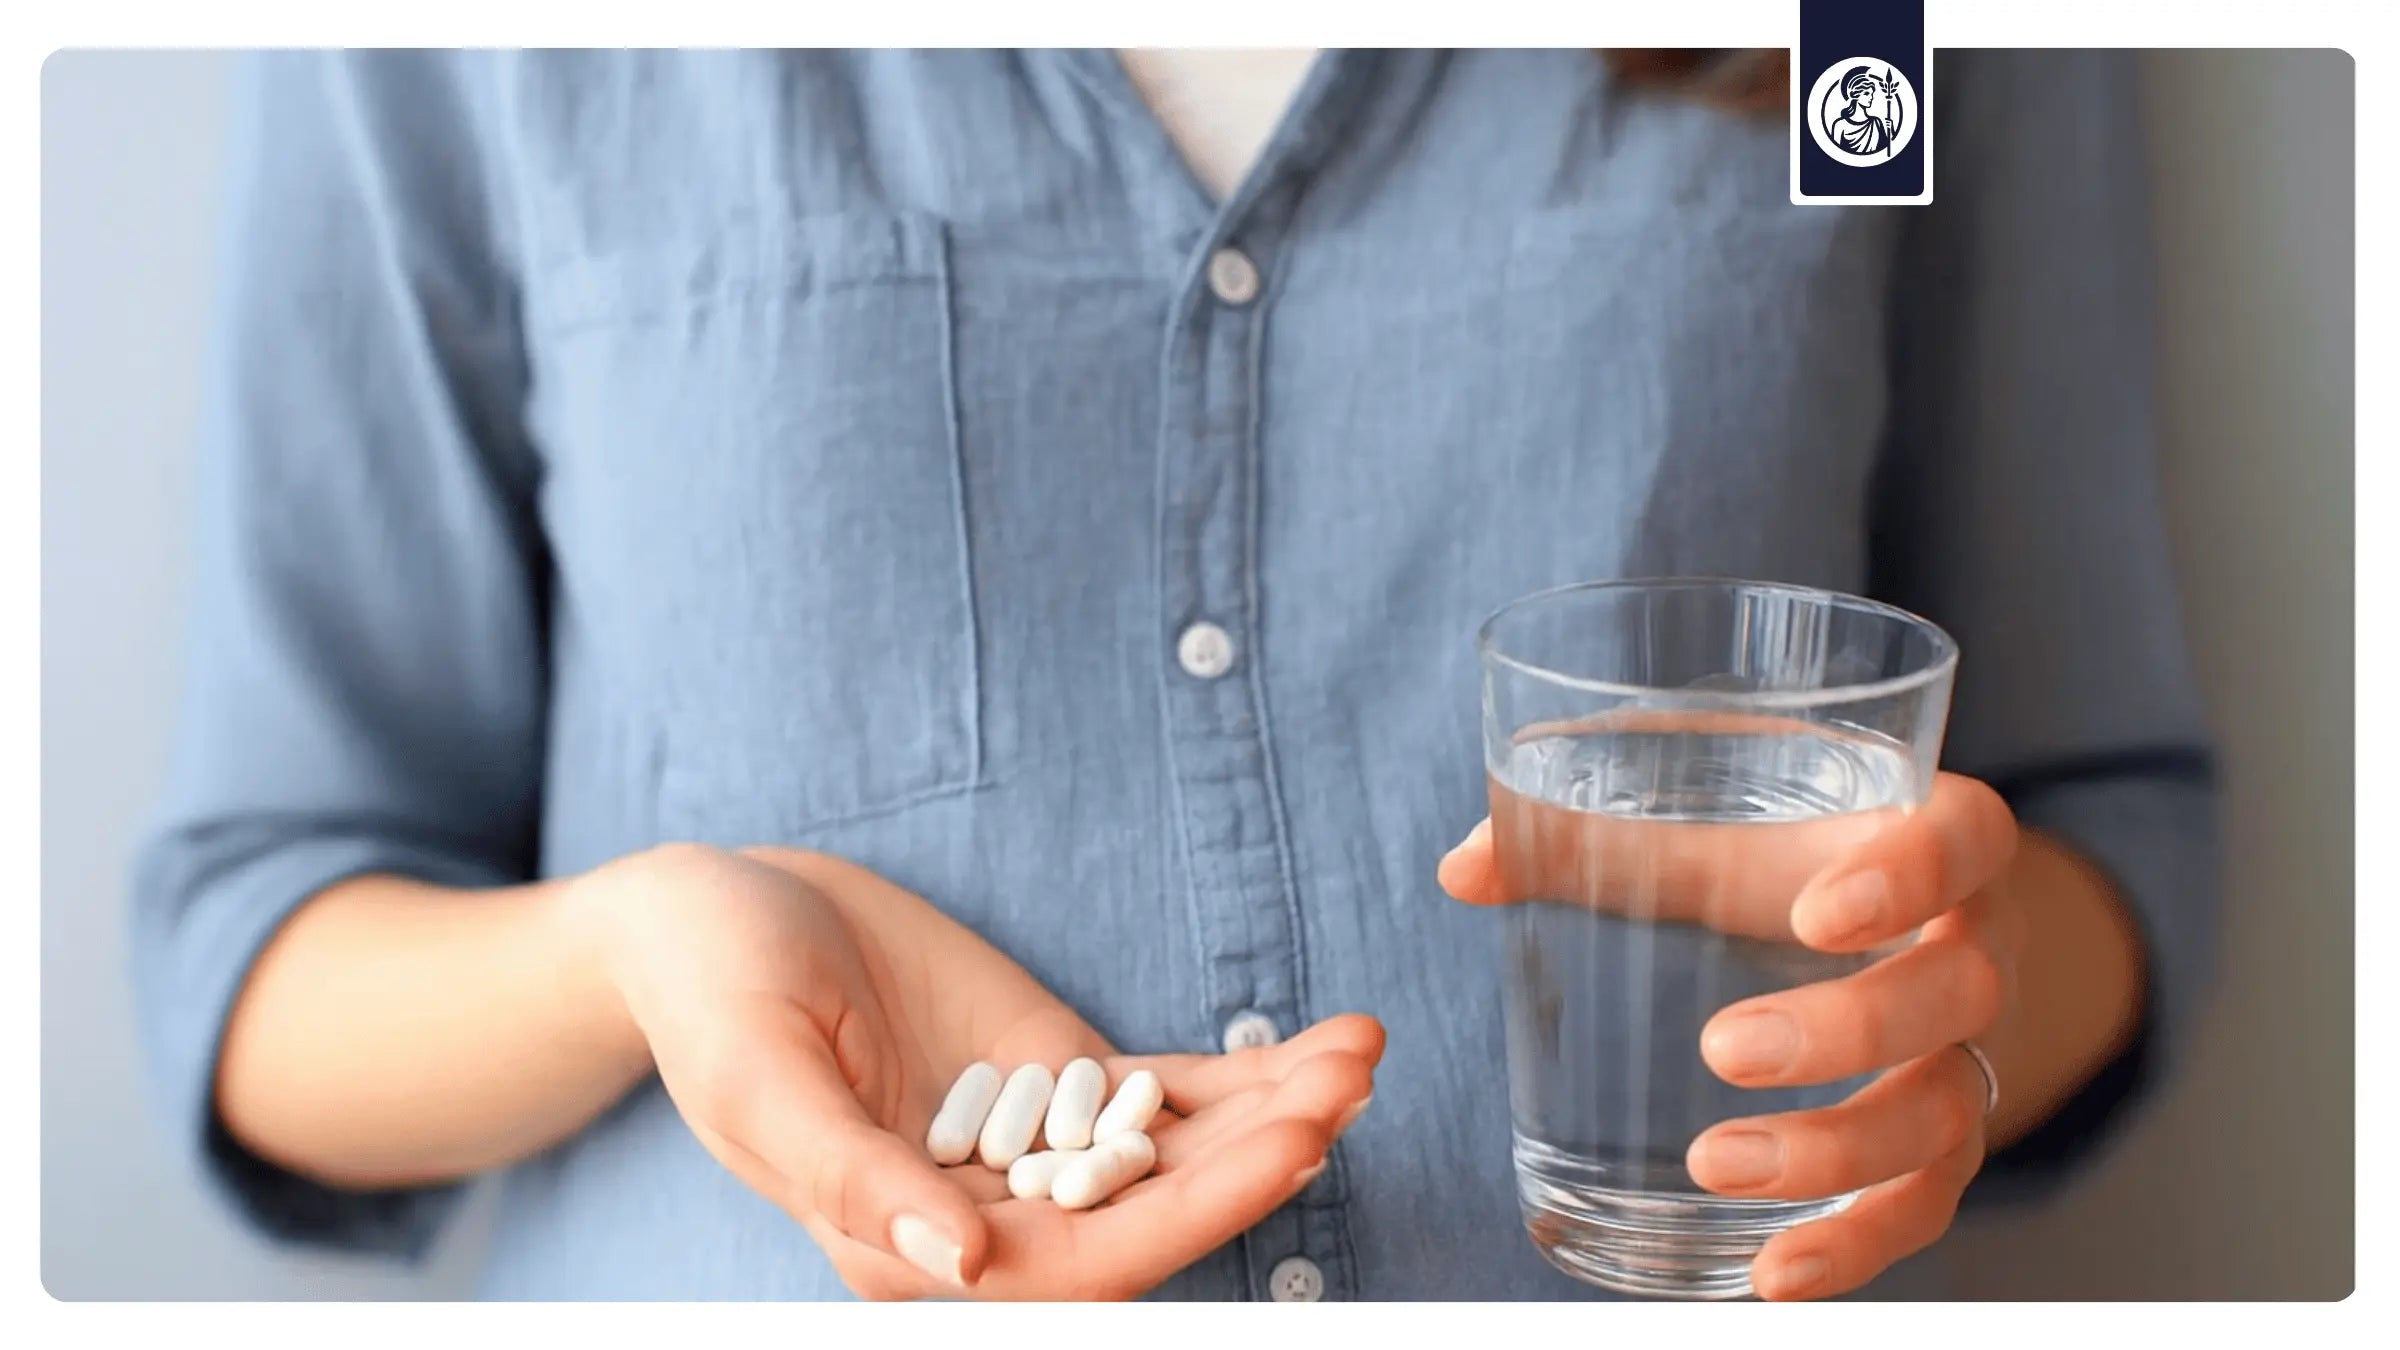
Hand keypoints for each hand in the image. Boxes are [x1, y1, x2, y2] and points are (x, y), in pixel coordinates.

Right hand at [567, 843, 1381, 1300]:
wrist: (714, 911)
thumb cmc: (711, 993)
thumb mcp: (759, 1078)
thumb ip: (855, 1178)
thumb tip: (965, 1262)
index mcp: (905, 1245)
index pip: (1076, 1262)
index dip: (1189, 1212)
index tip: (1284, 1147)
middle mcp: (986, 1216)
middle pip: (1149, 1210)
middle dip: (1256, 1155)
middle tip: (1345, 1085)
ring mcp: (1032, 1145)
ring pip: (1174, 1151)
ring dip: (1271, 1112)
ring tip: (1359, 1053)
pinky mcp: (1056, 1075)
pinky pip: (1165, 1090)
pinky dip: (1245, 1075)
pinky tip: (1321, 1050)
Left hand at [1438, 772, 2021, 1300]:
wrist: (1893, 910)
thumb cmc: (1789, 841)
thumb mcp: (1715, 809)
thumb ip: (1596, 827)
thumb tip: (1464, 866)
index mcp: (1938, 835)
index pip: (1964, 838)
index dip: (1909, 874)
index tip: (1817, 913)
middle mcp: (1979, 945)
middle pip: (1959, 990)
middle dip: (1851, 1029)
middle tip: (1725, 1048)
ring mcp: (1970, 1051)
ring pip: (1946, 1113)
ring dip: (1837, 1154)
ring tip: (1715, 1166)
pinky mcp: (1946, 1138)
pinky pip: (1925, 1204)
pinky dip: (1855, 1245)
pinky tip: (1772, 1275)